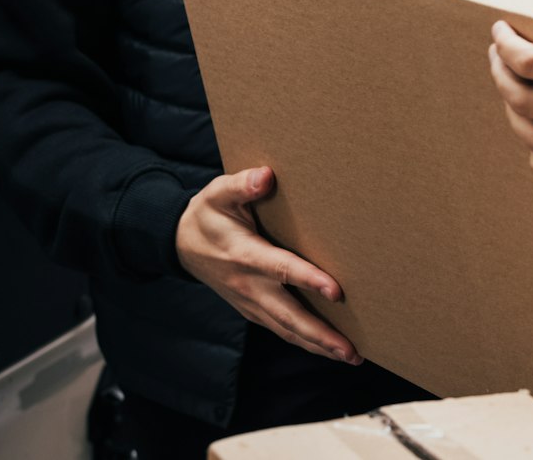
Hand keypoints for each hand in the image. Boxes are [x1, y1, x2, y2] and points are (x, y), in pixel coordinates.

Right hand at [176, 166, 361, 363]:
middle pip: (288, 315)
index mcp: (246, 255)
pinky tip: (327, 349)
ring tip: (350, 356)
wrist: (180, 244)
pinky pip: (281, 329)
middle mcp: (249, 285)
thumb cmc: (207, 214)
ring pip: (286, 329)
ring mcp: (250, 302)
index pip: (282, 269)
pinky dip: (304, 342)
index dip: (309, 280)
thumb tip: (266, 176)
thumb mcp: (218, 193)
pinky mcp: (252, 309)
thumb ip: (242, 184)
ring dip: (318, 345)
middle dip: (320, 334)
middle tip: (351, 351)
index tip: (336, 291)